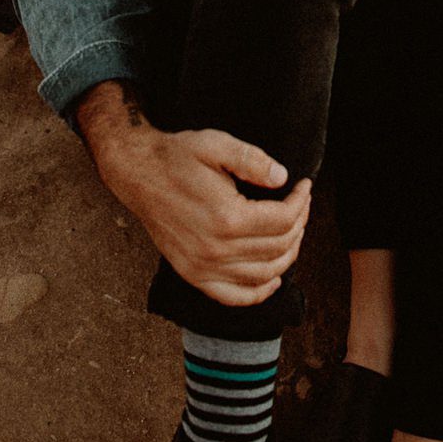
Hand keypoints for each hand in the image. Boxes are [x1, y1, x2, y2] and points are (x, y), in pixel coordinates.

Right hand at [76, 83, 310, 307]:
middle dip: (299, 224)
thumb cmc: (177, 157)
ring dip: (287, 255)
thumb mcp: (216, 144)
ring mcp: (201, 267)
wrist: (138, 174)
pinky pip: (232, 296)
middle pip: (278, 247)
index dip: (301, 202)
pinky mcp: (191, 274)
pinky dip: (257, 293)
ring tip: (293, 230)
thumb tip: (283, 178)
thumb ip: (253, 160)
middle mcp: (214, 249)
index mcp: (225, 217)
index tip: (304, 186)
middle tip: (301, 204)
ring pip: (263, 274)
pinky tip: (273, 278)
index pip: (283, 219)